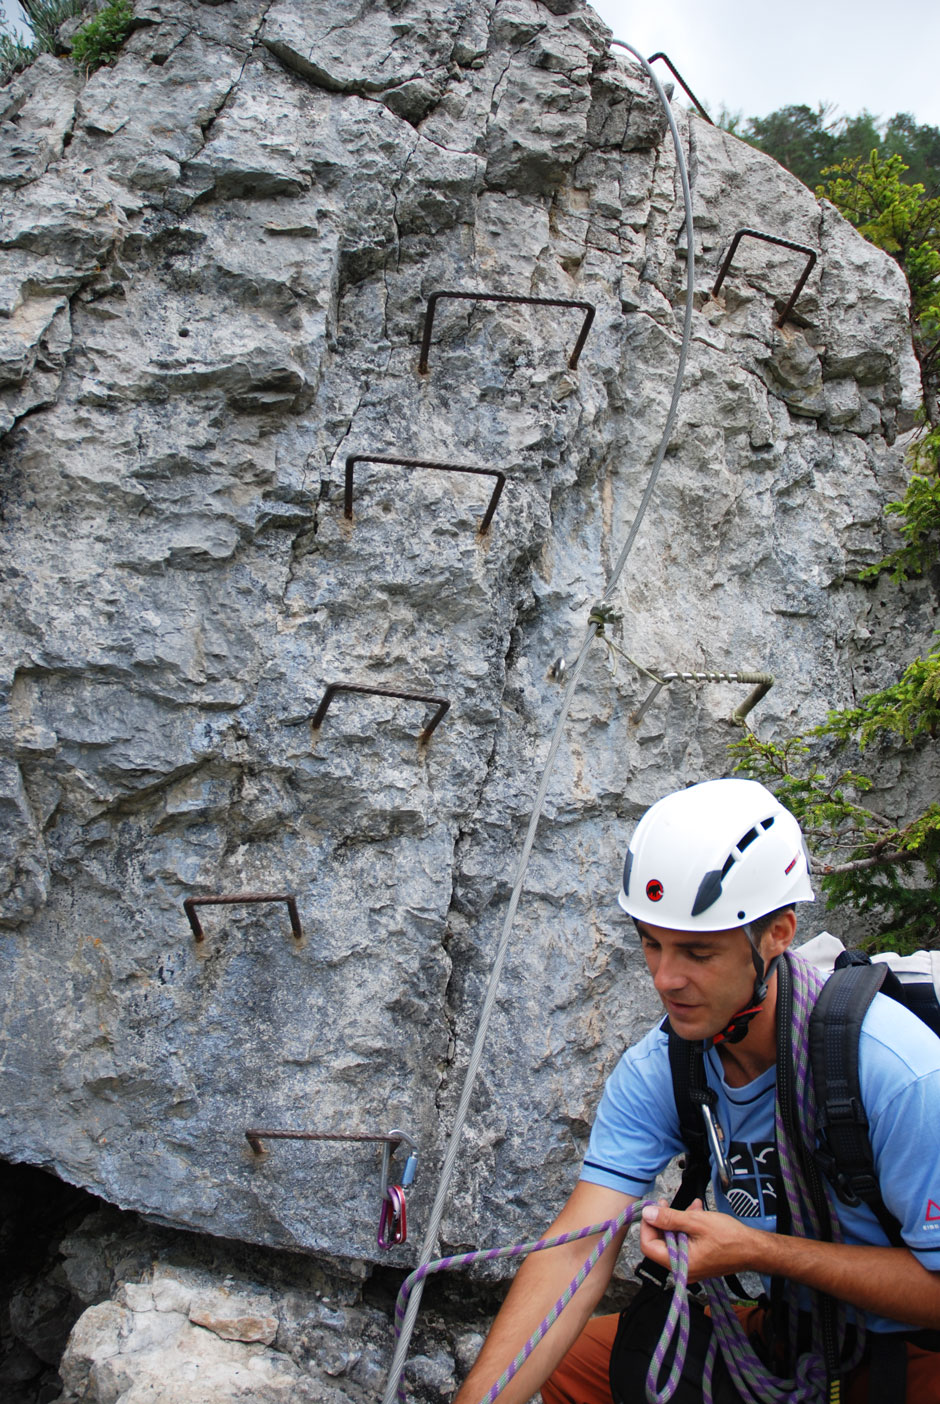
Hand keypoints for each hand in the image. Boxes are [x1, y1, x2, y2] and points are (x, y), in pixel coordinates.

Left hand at [640, 1199, 761, 1284]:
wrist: (754, 1250)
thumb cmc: (729, 1238)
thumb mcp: (696, 1222)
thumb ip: (669, 1218)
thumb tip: (647, 1213)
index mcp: (679, 1264)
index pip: (648, 1246)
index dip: (647, 1225)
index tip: (652, 1209)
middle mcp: (682, 1269)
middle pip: (660, 1243)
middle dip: (664, 1220)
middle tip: (668, 1203)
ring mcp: (690, 1266)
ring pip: (673, 1240)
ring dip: (678, 1221)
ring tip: (691, 1207)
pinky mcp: (698, 1261)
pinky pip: (684, 1243)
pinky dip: (687, 1227)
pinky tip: (697, 1212)